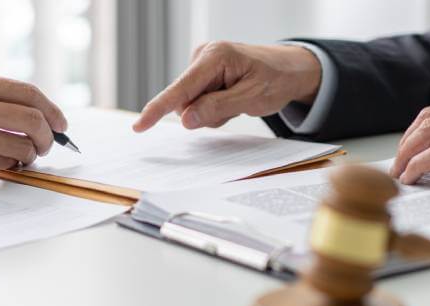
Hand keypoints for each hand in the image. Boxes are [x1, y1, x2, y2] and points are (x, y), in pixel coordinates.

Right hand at [0, 71, 67, 188]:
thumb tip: (39, 112)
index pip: (29, 93)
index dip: (52, 110)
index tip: (60, 124)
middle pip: (33, 119)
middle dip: (49, 136)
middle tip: (46, 145)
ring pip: (24, 145)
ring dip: (31, 154)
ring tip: (23, 156)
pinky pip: (6, 163)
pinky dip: (14, 165)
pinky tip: (5, 164)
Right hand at [133, 41, 321, 131]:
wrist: (290, 70)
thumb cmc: (276, 80)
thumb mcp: (252, 98)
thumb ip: (217, 108)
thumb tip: (185, 120)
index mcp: (215, 56)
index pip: (181, 88)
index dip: (159, 109)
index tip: (140, 125)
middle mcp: (203, 56)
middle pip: (185, 101)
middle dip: (206, 113)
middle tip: (236, 107)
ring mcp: (202, 65)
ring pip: (191, 105)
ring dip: (212, 112)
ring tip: (237, 100)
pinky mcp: (203, 75)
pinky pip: (198, 102)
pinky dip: (214, 108)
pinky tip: (231, 99)